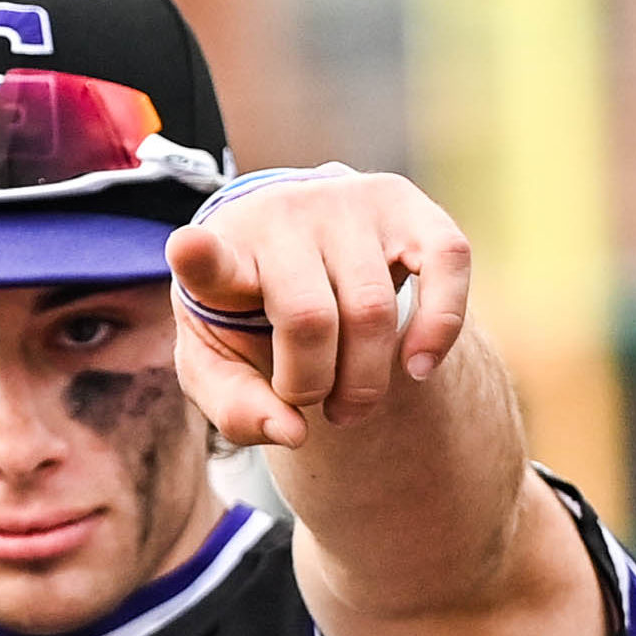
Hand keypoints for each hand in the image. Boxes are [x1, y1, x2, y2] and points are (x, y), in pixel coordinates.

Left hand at [165, 166, 471, 447]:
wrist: (299, 257)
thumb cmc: (250, 320)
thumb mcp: (223, 367)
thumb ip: (238, 410)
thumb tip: (293, 432)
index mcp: (222, 255)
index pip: (207, 258)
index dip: (199, 256)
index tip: (189, 248)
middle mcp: (282, 216)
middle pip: (309, 319)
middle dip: (314, 386)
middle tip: (312, 404)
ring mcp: (347, 203)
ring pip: (374, 310)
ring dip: (366, 380)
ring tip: (349, 405)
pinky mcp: (406, 205)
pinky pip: (446, 262)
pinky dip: (440, 327)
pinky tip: (419, 366)